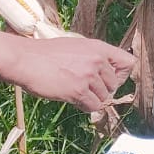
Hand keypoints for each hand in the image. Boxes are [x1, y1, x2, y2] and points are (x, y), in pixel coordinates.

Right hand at [0, 31, 132, 111]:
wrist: (25, 59)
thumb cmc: (45, 53)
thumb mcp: (74, 46)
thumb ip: (92, 57)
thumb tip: (105, 75)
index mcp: (97, 47)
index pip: (128, 63)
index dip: (121, 74)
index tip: (108, 79)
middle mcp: (97, 60)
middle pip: (115, 85)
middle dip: (102, 89)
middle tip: (85, 87)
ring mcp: (88, 76)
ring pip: (104, 97)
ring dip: (92, 98)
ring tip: (75, 91)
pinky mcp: (78, 90)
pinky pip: (94, 106)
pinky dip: (85, 107)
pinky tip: (72, 98)